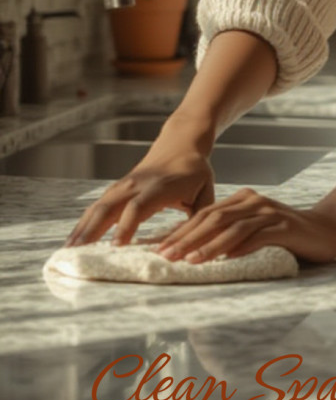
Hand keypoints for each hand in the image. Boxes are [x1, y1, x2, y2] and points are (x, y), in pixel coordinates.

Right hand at [65, 129, 215, 246]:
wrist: (180, 144)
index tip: (116, 247)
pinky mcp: (116, 189)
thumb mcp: (205, 192)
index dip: (126, 226)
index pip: (138, 207)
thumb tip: (190, 247)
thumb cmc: (195, 172)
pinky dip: (84, 224)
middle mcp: (136, 185)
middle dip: (93, 231)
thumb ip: (199, 219)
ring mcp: (123, 186)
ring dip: (82, 229)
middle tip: (80, 255)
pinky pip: (96, 207)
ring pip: (98, 208)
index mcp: (159, 187)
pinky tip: (74, 241)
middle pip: (109, 207)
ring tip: (68, 252)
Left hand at [156, 189, 335, 264]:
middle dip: (186, 239)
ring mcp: (269, 212)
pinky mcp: (283, 226)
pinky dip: (239, 247)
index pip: (204, 215)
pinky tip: (225, 259)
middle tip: (165, 256)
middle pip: (212, 219)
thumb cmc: (287, 235)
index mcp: (243, 200)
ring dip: (207, 245)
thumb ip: (230, 234)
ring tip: (189, 261)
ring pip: (231, 228)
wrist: (327, 229)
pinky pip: (257, 236)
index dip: (180, 231)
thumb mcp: (254, 231)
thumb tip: (194, 251)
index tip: (158, 248)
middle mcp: (253, 202)